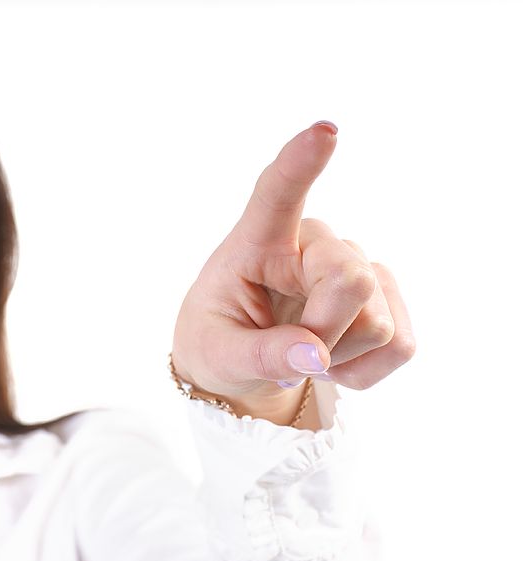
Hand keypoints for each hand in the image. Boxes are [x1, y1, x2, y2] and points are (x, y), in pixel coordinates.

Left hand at [171, 121, 415, 407]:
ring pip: (377, 322)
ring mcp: (355, 265)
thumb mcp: (216, 355)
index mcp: (257, 241)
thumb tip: (313, 354)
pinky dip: (364, 371)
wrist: (242, 363)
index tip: (325, 133)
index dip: (302, 163)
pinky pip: (400, 345)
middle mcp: (313, 242)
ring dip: (338, 357)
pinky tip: (333, 359)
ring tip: (302, 350)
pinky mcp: (388, 298)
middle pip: (351, 281)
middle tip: (288, 353)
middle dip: (324, 334)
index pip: (277, 194)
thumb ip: (256, 354)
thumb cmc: (219, 341)